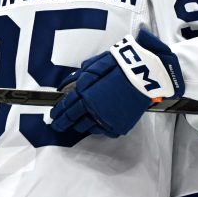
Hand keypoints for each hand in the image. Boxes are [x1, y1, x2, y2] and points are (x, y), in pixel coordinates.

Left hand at [50, 30, 183, 137]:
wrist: (144, 73)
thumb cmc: (119, 65)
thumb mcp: (94, 65)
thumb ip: (77, 78)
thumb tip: (64, 86)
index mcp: (85, 94)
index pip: (66, 108)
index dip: (58, 113)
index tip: (53, 116)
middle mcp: (92, 109)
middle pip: (73, 120)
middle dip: (63, 123)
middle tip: (58, 126)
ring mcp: (105, 119)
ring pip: (87, 127)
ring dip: (80, 125)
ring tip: (77, 124)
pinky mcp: (118, 125)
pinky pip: (103, 131)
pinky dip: (97, 128)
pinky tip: (95, 125)